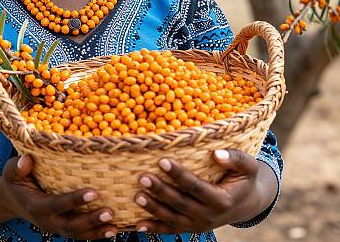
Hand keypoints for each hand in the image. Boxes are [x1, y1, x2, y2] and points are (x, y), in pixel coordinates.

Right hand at [2, 154, 117, 239]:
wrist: (12, 200)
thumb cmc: (16, 180)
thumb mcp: (11, 172)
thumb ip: (16, 167)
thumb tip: (26, 160)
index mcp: (36, 206)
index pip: (57, 205)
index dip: (75, 201)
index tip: (93, 192)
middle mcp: (47, 221)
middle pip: (70, 225)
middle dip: (90, 220)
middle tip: (110, 212)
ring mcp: (56, 227)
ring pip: (78, 234)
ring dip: (97, 231)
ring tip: (115, 226)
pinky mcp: (64, 228)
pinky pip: (82, 234)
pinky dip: (97, 233)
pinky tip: (114, 229)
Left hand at [134, 149, 276, 234]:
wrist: (247, 203)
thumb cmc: (244, 178)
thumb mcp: (248, 166)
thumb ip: (235, 158)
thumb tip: (216, 154)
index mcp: (222, 200)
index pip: (196, 187)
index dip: (179, 175)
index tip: (162, 161)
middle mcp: (209, 216)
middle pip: (181, 203)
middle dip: (160, 191)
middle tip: (142, 177)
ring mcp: (199, 225)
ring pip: (173, 219)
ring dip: (153, 209)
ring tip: (137, 196)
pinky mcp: (191, 228)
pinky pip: (171, 230)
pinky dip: (154, 228)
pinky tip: (138, 225)